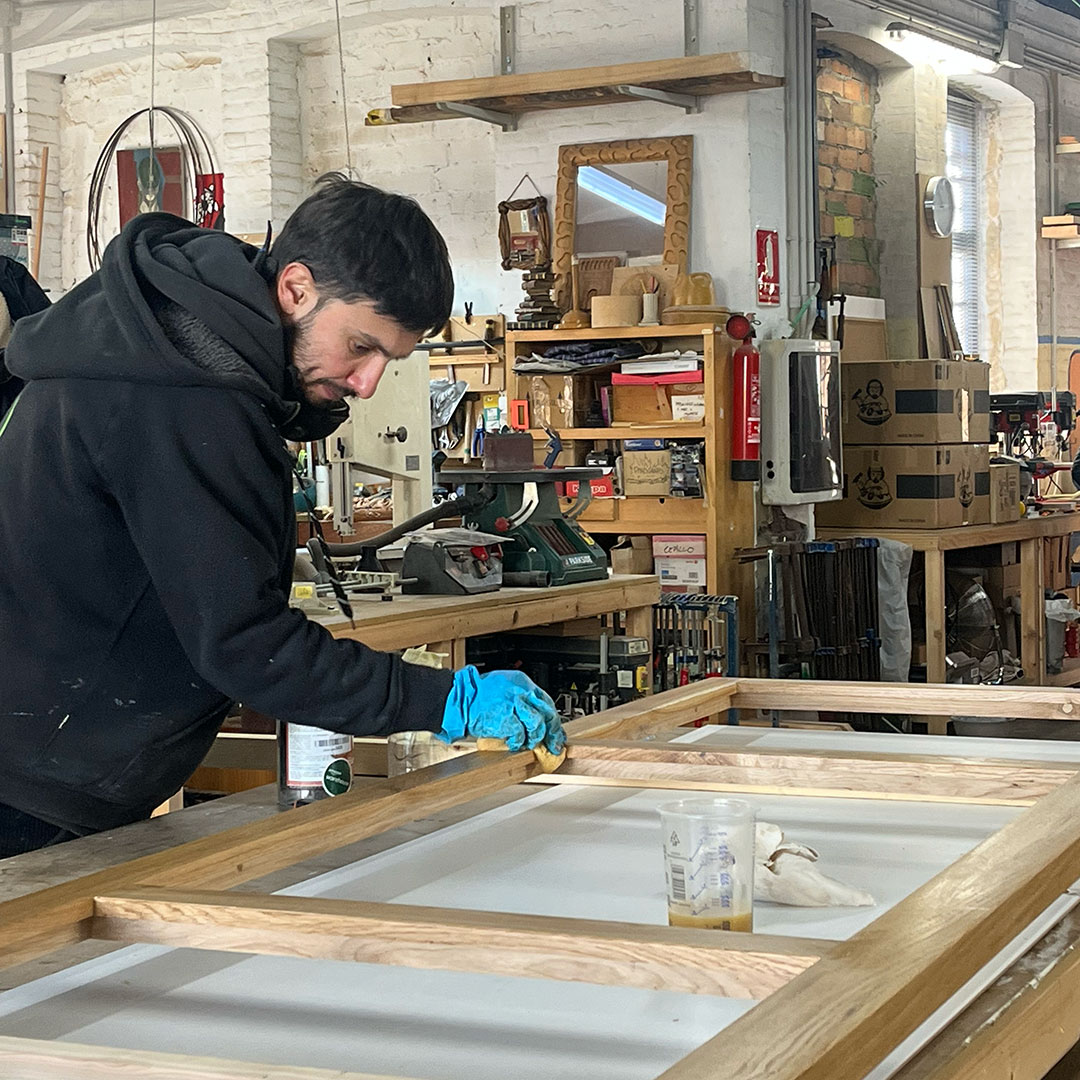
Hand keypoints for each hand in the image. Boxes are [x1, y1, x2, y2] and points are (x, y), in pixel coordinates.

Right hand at [438, 666, 564, 753]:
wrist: (460, 698)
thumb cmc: (477, 695)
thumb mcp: (503, 688)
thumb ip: (520, 698)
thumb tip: (534, 714)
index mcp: (522, 682)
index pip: (546, 700)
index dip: (553, 718)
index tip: (556, 729)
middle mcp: (521, 690)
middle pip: (547, 712)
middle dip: (553, 732)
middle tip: (554, 744)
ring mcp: (514, 704)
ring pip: (538, 723)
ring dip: (536, 737)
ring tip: (530, 743)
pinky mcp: (506, 718)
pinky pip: (520, 734)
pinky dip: (518, 742)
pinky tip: (513, 743)